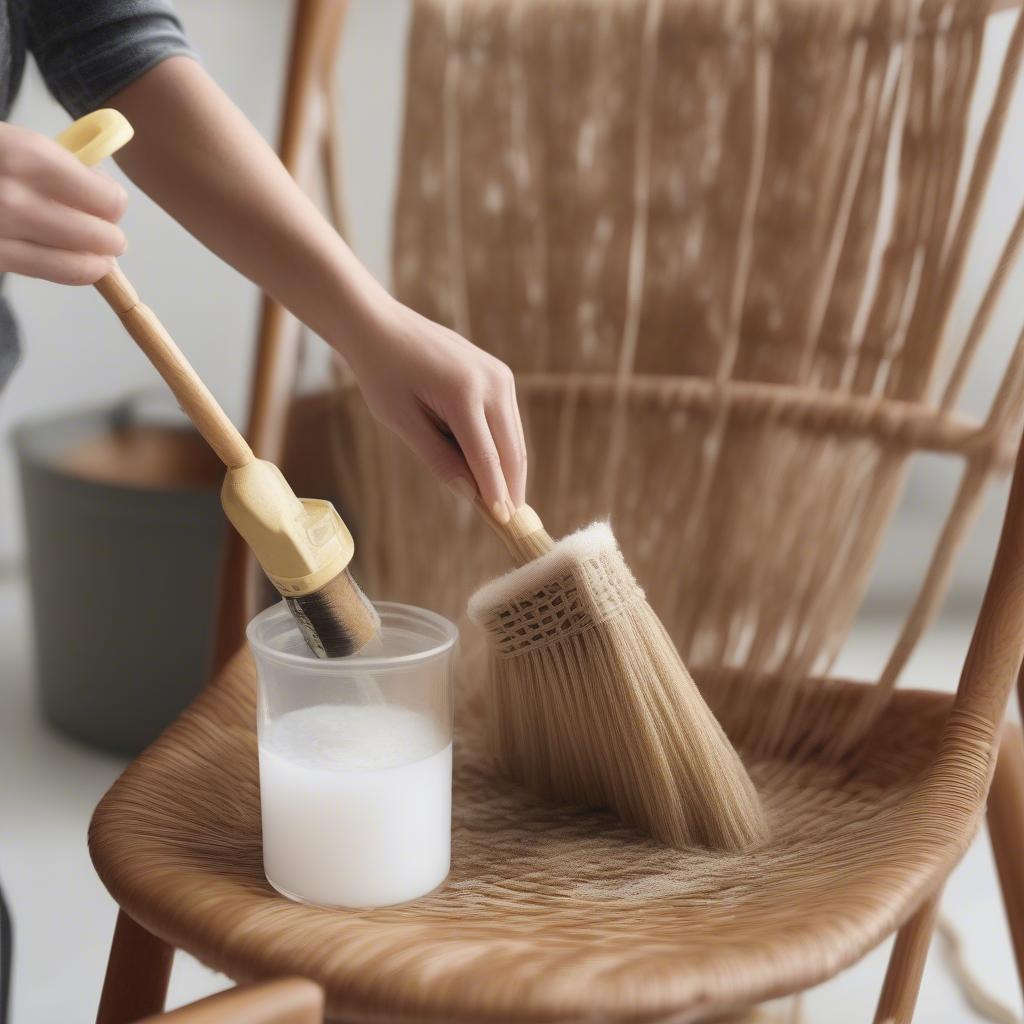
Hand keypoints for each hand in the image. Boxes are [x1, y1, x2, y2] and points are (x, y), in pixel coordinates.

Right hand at [0, 122, 126, 283]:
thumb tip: (101, 186)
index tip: (108, 202)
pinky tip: (77, 264)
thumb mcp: (12, 139)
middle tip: (108, 235)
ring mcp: (1, 232)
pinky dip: (69, 269)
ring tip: (101, 257)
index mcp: (27, 154)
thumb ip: (57, 161)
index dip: (113, 203)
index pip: (105, 197)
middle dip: (108, 235)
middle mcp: (15, 197)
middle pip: (99, 234)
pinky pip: (48, 272)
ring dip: (97, 261)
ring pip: (79, 262)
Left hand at [341, 300, 526, 520]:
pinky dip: (503, 447)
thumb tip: (468, 493)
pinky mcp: (499, 374)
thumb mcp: (401, 421)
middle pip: (511, 449)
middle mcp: (491, 383)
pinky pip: (506, 421)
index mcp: (463, 394)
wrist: (382, 327)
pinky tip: (493, 470)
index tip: (503, 522)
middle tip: (511, 523)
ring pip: (514, 437)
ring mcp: (499, 376)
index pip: (487, 456)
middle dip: (511, 486)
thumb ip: (437, 457)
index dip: (496, 492)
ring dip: (510, 470)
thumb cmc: (383, 374)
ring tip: (505, 502)